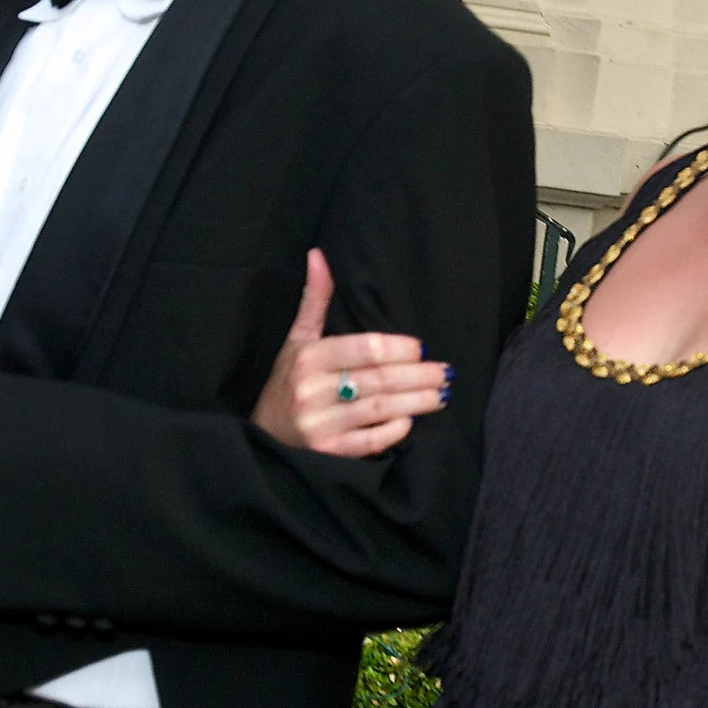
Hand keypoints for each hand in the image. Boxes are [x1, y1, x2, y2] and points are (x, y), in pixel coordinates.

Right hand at [251, 249, 449, 457]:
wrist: (262, 438)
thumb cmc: (286, 384)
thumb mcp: (296, 341)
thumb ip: (314, 300)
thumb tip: (318, 255)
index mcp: (308, 358)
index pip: (364, 348)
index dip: (398, 348)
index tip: (419, 349)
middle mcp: (312, 390)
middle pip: (378, 378)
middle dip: (418, 375)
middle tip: (445, 372)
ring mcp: (319, 424)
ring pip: (380, 408)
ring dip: (416, 402)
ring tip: (441, 395)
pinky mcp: (327, 452)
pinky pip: (369, 441)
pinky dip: (393, 431)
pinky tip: (410, 422)